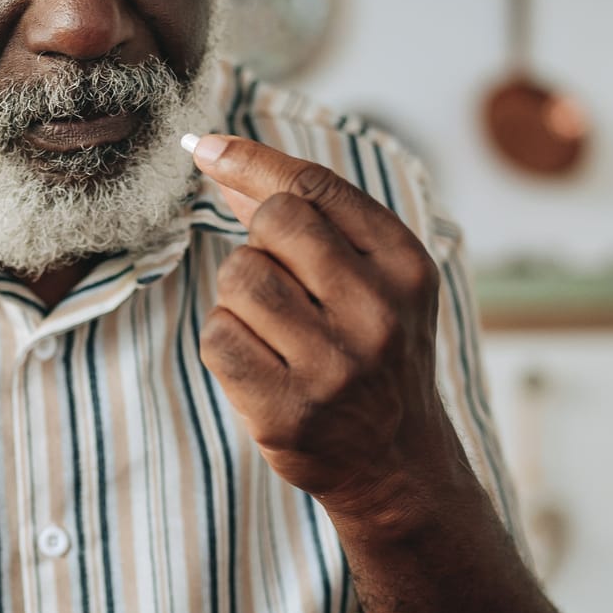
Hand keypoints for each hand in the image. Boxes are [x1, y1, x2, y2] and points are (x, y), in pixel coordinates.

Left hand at [187, 133, 458, 532]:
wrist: (398, 465)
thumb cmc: (373, 353)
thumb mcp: (373, 280)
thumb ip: (311, 219)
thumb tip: (220, 158)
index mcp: (406, 268)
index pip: (316, 188)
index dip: (252, 161)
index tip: (206, 148)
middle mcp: (378, 314)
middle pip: (275, 223)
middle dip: (261, 243)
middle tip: (284, 285)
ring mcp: (334, 367)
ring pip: (239, 278)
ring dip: (240, 296)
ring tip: (276, 330)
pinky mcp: (289, 412)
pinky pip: (218, 337)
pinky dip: (228, 342)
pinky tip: (263, 365)